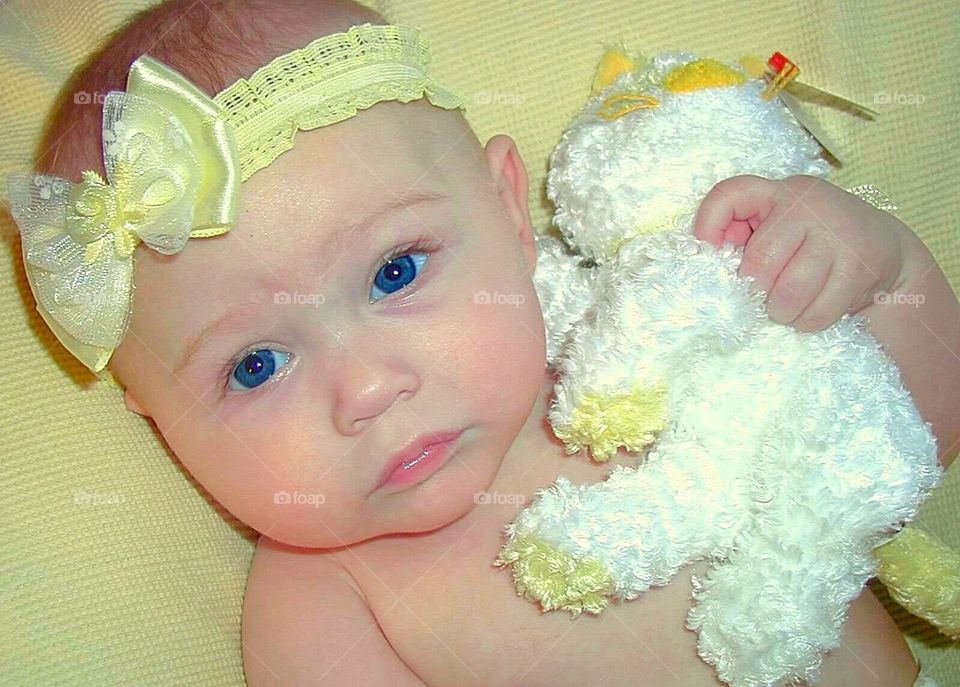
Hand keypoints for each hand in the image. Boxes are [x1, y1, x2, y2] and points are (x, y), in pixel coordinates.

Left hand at [693, 175, 907, 331]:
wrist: (883, 247)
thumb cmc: (812, 239)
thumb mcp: (779, 226)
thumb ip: (743, 234)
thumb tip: (710, 258)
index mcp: (778, 192)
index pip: (730, 194)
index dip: (708, 224)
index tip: (709, 252)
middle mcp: (808, 204)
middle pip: (759, 263)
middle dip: (755, 291)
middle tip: (761, 296)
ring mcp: (838, 235)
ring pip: (789, 294)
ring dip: (780, 312)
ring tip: (784, 307)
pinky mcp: (859, 268)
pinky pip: (816, 313)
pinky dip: (806, 322)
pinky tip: (810, 310)